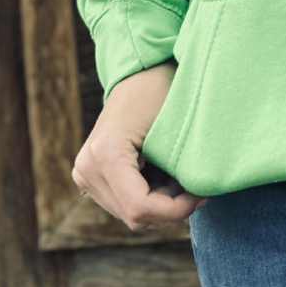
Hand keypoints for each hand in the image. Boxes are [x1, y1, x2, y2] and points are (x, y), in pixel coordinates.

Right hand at [72, 62, 206, 231]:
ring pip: (129, 214)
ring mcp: (84, 173)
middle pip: (134, 216)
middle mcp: (87, 167)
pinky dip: (149, 197)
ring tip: (178, 177)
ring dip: (159, 204)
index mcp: (105, 153)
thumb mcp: (175, 127)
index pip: (140, 208)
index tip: (201, 196)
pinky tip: (163, 176)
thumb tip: (198, 200)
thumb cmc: (162, 89)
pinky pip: (123, 203)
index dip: (175, 210)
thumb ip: (181, 167)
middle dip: (169, 208)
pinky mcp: (89, 176)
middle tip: (196, 188)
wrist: (139, 71)